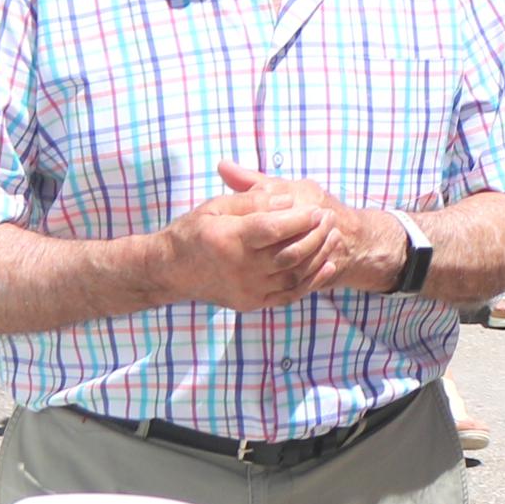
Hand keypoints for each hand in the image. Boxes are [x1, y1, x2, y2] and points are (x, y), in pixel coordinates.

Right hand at [173, 164, 352, 311]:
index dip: (301, 218)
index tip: (318, 208)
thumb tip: (288, 200)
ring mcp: (246, 289)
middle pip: (289, 252)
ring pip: (294, 275)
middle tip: (330, 217)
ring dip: (319, 255)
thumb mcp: (216, 206)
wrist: (170, 271)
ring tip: (333, 236)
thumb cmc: (194, 231)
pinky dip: (312, 281)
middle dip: (316, 234)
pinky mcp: (251, 303)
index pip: (274, 229)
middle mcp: (238, 268)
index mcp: (228, 240)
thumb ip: (252, 200)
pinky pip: (289, 295)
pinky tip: (328, 264)